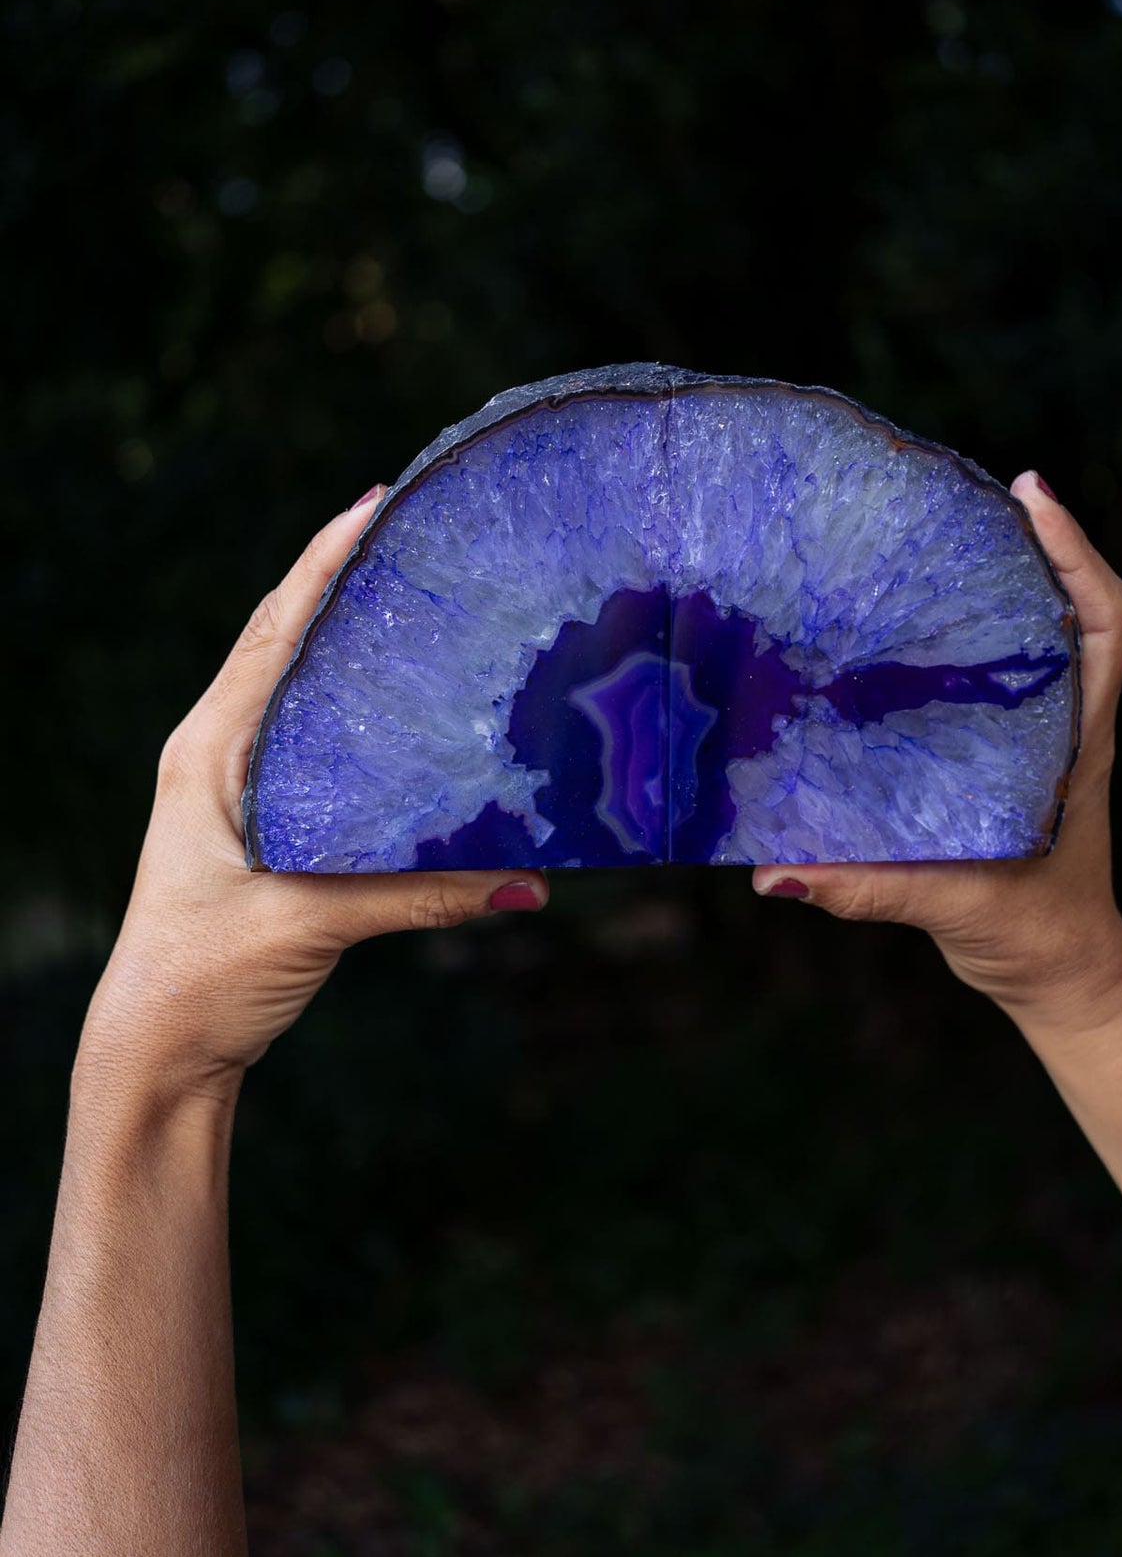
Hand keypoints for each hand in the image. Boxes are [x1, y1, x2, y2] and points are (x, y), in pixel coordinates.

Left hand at [78, 487, 549, 1105]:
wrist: (155, 1053)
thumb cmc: (203, 980)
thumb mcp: (310, 925)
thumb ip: (418, 896)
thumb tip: (531, 883)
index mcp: (209, 752)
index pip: (273, 632)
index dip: (322, 563)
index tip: (373, 503)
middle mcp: (215, 752)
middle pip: (282, 639)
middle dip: (339, 579)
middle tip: (409, 530)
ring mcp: (231, 783)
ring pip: (294, 684)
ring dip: (341, 633)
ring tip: (409, 590)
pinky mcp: (257, 820)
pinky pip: (309, 735)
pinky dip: (348, 700)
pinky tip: (396, 698)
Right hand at [754, 472, 1121, 1031]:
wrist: (1063, 978)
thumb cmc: (1036, 938)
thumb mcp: (957, 906)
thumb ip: (870, 889)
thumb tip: (774, 873)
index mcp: (1077, 743)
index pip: (1105, 624)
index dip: (1076, 553)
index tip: (1029, 494)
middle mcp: (1066, 725)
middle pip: (1070, 606)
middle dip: (1028, 542)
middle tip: (959, 494)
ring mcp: (1044, 737)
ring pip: (1038, 635)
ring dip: (1001, 581)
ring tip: (930, 535)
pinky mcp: (1010, 756)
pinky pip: (999, 676)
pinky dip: (969, 635)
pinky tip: (907, 623)